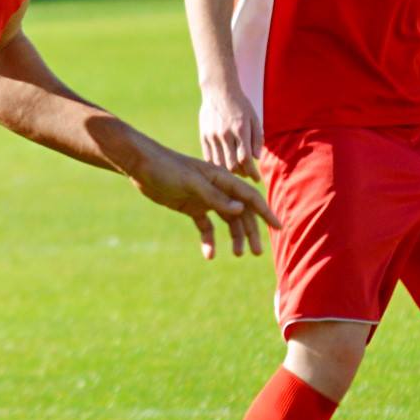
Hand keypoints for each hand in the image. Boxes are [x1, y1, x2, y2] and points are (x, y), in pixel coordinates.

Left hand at [126, 139, 278, 260]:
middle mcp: (216, 189)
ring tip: (237, 254)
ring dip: (234, 237)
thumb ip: (216, 197)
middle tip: (256, 253)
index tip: (278, 228)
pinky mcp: (191, 206)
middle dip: (251, 232)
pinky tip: (209, 254)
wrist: (141, 165)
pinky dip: (209, 239)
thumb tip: (241, 211)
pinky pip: (206, 226)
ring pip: (226, 221)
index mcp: (221, 179)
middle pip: (241, 213)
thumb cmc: (167, 168)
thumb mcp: (191, 183)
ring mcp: (204, 198)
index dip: (265, 212)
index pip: (249, 197)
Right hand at [199, 82, 262, 179]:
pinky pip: (208, 157)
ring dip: (229, 171)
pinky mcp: (204, 135)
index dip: (252, 172)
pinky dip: (216, 165)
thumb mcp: (254, 118)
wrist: (218, 90)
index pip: (245, 158)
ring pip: (219, 163)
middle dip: (241, 174)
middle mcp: (225, 134)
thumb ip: (257, 138)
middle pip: (231, 165)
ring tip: (236, 171)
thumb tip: (256, 158)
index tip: (256, 179)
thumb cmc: (240, 104)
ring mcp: (212, 135)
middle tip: (247, 175)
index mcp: (240, 129)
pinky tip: (223, 165)